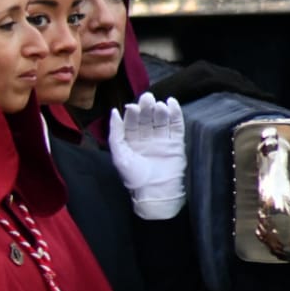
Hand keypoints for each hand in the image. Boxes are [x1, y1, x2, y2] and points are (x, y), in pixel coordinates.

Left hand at [109, 92, 185, 219]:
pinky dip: (175, 115)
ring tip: (158, 105)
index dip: (132, 114)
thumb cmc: (134, 176)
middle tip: (147, 98)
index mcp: (131, 142)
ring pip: (161, 121)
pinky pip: (176, 127)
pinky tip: (172, 104)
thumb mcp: (119, 154)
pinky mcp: (176, 143)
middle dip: (146, 108)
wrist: (155, 192)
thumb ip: (116, 133)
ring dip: (160, 111)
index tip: (132, 106)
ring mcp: (162, 140)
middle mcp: (146, 139)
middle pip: (147, 119)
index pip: (132, 123)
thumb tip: (113, 112)